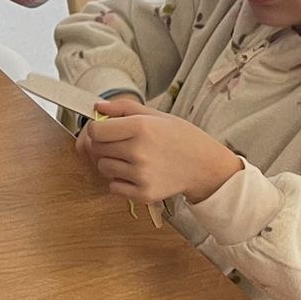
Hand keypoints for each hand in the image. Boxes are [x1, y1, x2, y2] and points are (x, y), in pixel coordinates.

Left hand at [75, 95, 243, 204]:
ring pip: (103, 167)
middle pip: (97, 148)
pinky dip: (120, 182)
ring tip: (134, 159)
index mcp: (141, 127)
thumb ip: (124, 108)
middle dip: (105, 145)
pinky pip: (113, 187)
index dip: (97, 129)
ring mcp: (140, 174)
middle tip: (123, 145)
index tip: (106, 130)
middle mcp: (138, 151)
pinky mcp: (143, 193)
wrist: (205, 166)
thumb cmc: (182, 137)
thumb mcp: (157, 115)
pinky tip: (137, 174)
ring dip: (112, 163)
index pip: (95, 130)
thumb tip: (97, 106)